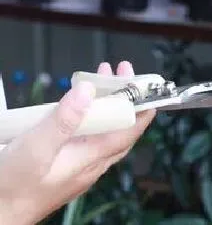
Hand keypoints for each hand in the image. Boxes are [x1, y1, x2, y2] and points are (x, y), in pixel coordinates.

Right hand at [0, 61, 154, 223]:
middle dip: (125, 97)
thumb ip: (63, 120)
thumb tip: (89, 92)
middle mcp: (92, 163)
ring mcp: (80, 166)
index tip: (149, 87)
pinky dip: (91, 117)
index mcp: (92, 158)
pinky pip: (89, 138)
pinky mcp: (67, 166)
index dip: (142, 108)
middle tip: (121, 72)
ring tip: (100, 80)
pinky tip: (80, 108)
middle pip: (120, 127)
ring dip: (107, 105)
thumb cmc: (14, 188)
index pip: (130, 131)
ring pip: (104, 132)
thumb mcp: (37, 148)